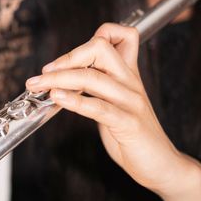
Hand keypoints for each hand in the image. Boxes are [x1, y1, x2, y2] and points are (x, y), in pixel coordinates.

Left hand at [25, 23, 200, 200]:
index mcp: (129, 74)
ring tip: (39, 86)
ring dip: (59, 79)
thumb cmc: (133, 135)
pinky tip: (58, 98)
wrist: (161, 164)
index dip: (92, 37)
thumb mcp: (115, 103)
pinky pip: (98, 107)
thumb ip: (98, 88)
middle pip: (100, 48)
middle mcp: (131, 82)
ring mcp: (131, 102)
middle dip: (67, 57)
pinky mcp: (129, 124)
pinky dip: (74, 100)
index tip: (64, 60)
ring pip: (92, 77)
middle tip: (44, 72)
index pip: (120, 35)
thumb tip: (67, 78)